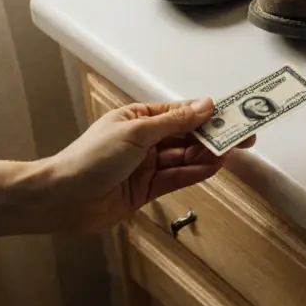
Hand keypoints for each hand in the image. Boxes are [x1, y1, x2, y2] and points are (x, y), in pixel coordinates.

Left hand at [37, 98, 253, 232]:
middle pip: (187, 136)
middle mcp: (144, 140)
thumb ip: (173, 122)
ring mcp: (146, 166)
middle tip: (243, 137)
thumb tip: (203, 106)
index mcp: (139, 118)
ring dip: (207, 156)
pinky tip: (212, 169)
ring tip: (230, 154)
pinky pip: (176, 179)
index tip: (234, 113)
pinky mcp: (146, 190)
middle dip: (214, 136)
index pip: (182, 113)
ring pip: (185, 158)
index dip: (209, 114)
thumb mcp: (136, 132)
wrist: (62, 199)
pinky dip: (194, 174)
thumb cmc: (89, 159)